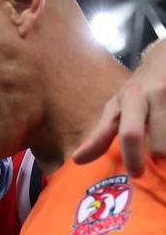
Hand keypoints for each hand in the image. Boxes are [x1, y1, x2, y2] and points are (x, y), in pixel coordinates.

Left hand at [73, 38, 165, 176]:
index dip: (132, 158)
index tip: (136, 175)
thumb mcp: (116, 108)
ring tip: (161, 147)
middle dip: (156, 157)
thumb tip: (77, 160)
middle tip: (152, 165)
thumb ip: (100, 135)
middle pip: (159, 143)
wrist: (165, 59)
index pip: (131, 134)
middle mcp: (156, 94)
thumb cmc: (137, 91)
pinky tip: (165, 136)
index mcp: (132, 99)